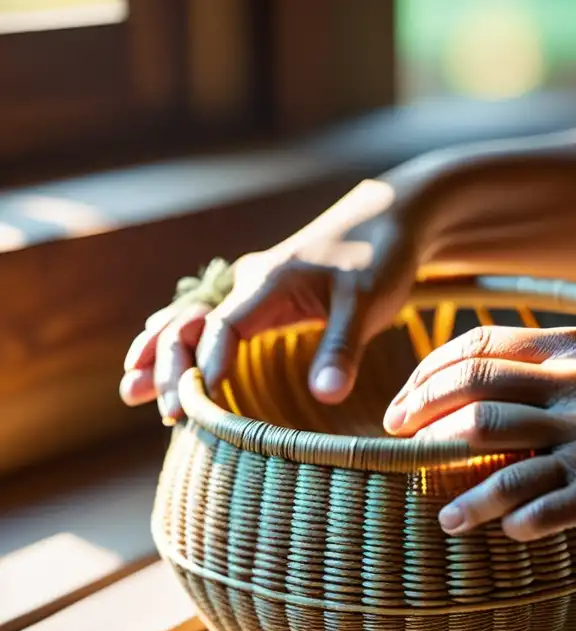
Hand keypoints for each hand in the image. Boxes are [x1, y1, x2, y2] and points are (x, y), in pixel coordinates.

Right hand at [118, 179, 420, 422]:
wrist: (389, 217)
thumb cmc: (381, 259)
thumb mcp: (369, 305)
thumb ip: (343, 349)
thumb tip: (327, 397)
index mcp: (270, 282)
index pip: (223, 328)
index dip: (207, 367)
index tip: (197, 408)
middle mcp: (249, 280)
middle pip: (193, 323)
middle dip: (170, 367)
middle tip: (162, 413)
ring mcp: (251, 284)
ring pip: (192, 318)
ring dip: (162, 353)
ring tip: (130, 389)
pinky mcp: (261, 292)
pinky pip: (208, 316)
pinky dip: (181, 339)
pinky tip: (158, 357)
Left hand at [382, 325, 575, 546]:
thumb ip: (561, 366)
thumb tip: (491, 378)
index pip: (480, 347)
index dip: (429, 372)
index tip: (405, 401)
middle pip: (471, 394)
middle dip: (419, 418)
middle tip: (397, 443)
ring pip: (493, 453)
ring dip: (456, 487)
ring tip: (444, 515)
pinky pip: (538, 509)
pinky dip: (508, 521)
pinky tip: (502, 532)